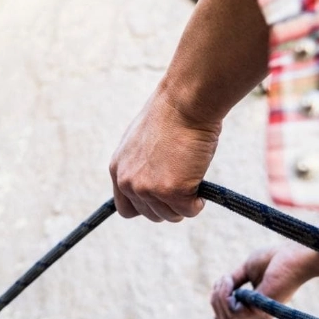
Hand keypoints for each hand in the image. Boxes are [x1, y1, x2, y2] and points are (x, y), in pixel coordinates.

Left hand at [109, 87, 220, 221]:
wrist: (185, 103)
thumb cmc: (171, 115)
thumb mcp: (143, 141)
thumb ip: (141, 165)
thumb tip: (156, 182)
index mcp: (118, 169)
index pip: (126, 208)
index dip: (147, 207)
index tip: (162, 200)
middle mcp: (128, 182)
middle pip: (151, 215)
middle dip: (170, 205)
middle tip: (184, 184)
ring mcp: (148, 188)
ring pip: (171, 216)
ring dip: (185, 203)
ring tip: (192, 177)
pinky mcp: (171, 191)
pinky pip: (189, 211)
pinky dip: (198, 202)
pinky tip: (200, 181)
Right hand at [210, 246, 318, 318]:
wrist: (293, 255)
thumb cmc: (274, 258)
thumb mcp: (247, 270)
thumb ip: (233, 283)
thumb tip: (217, 294)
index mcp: (257, 307)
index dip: (222, 316)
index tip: (216, 295)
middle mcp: (258, 314)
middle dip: (216, 302)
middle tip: (222, 282)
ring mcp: (259, 313)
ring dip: (219, 298)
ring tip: (226, 279)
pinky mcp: (259, 310)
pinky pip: (231, 311)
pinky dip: (224, 295)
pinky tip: (229, 280)